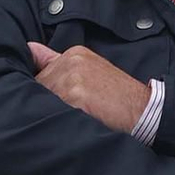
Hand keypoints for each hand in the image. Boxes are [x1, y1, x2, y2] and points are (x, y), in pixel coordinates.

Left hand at [29, 42, 150, 133]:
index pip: (39, 72)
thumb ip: (57, 62)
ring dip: (50, 114)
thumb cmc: (118, 97)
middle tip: (64, 115)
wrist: (144, 110)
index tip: (45, 100)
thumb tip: (30, 50)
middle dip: (44, 104)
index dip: (41, 91)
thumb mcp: (90, 70)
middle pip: (38, 87)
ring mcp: (72, 78)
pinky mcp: (76, 96)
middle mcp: (70, 61)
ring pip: (43, 100)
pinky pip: (53, 111)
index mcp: (73, 54)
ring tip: (70, 120)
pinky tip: (73, 124)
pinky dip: (60, 121)